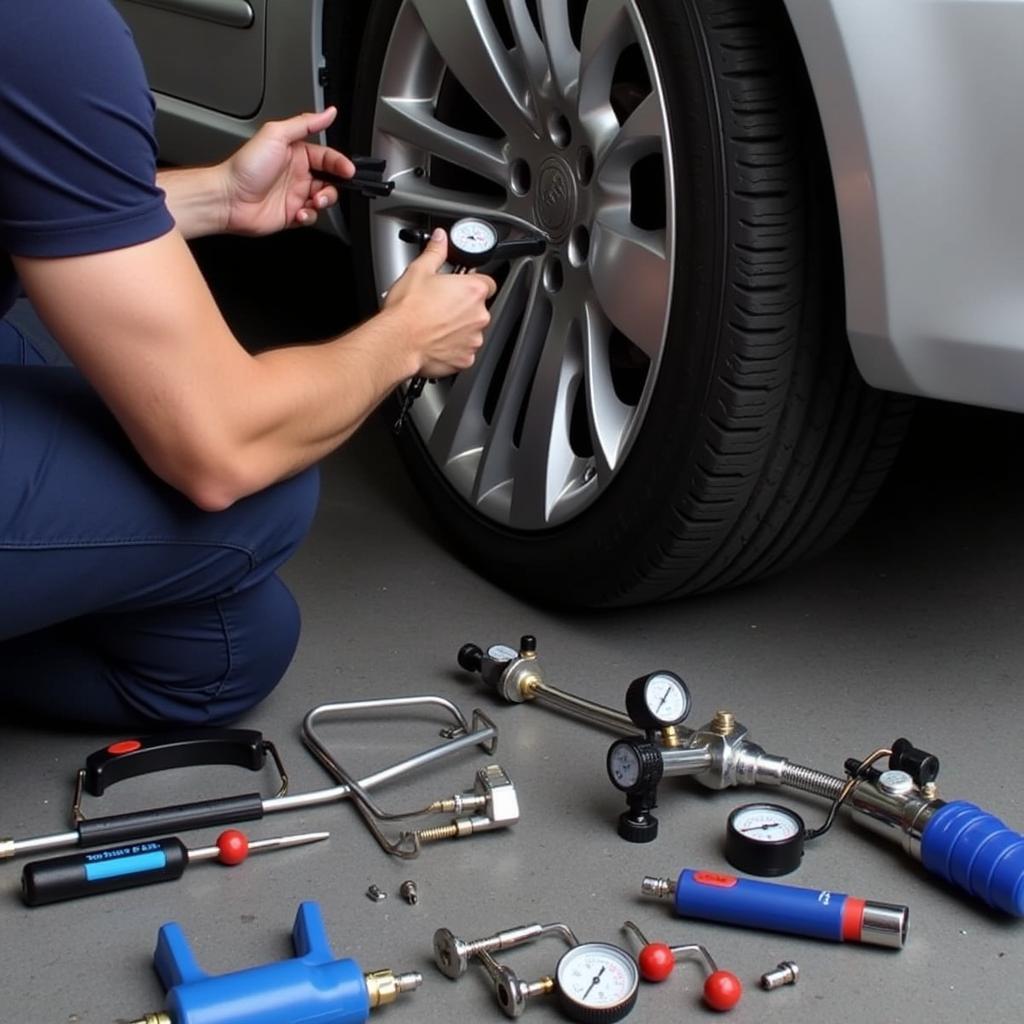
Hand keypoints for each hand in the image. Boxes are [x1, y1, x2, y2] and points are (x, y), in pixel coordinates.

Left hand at [221, 107, 355, 235]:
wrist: (229, 198)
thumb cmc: (246, 167)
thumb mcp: (276, 135)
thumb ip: (305, 123)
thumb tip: (328, 112)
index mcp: (296, 153)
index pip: (327, 157)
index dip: (340, 164)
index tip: (348, 170)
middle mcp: (297, 174)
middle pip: (330, 180)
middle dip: (334, 187)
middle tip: (325, 190)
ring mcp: (294, 195)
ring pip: (324, 199)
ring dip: (323, 201)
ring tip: (313, 201)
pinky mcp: (291, 215)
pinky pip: (312, 217)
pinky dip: (311, 216)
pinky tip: (300, 213)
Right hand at [384, 229, 496, 377]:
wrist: (398, 341)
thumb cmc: (408, 309)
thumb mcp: (419, 271)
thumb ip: (436, 252)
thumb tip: (440, 239)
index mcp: (473, 291)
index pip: (487, 283)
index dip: (472, 283)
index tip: (459, 287)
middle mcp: (478, 316)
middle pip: (478, 308)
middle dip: (462, 308)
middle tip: (440, 307)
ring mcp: (473, 339)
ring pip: (471, 331)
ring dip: (458, 328)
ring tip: (435, 325)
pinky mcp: (465, 359)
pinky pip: (463, 351)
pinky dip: (453, 347)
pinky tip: (436, 341)